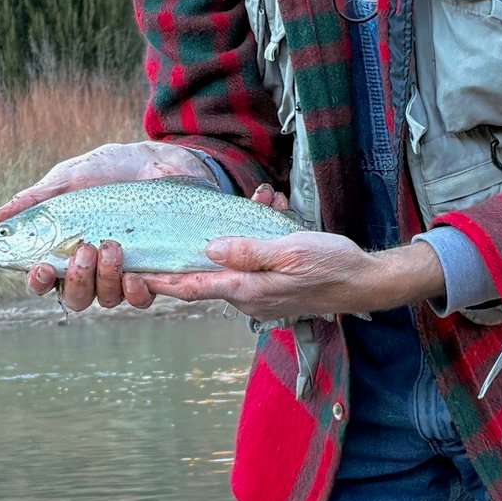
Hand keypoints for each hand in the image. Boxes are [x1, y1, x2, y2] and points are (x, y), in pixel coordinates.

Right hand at [0, 140, 218, 311]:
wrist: (158, 160)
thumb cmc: (110, 169)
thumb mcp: (70, 178)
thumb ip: (37, 199)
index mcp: (65, 248)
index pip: (43, 277)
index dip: (37, 280)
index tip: (41, 267)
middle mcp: (91, 267)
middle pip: (73, 297)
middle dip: (75, 279)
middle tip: (84, 248)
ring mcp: (121, 272)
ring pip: (104, 299)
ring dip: (104, 278)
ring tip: (112, 245)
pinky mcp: (152, 271)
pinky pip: (140, 299)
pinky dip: (135, 293)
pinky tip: (134, 275)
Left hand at [144, 231, 444, 320]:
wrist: (365, 282)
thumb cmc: (330, 264)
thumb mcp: (289, 251)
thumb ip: (248, 251)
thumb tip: (208, 250)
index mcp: (248, 289)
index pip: (194, 287)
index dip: (163, 281)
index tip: (136, 276)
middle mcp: (249, 298)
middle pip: (209, 275)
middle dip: (203, 244)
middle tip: (191, 221)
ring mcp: (262, 298)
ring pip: (234, 265)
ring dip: (238, 236)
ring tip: (265, 202)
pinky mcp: (274, 291)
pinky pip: (253, 264)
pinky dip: (256, 241)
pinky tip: (275, 212)